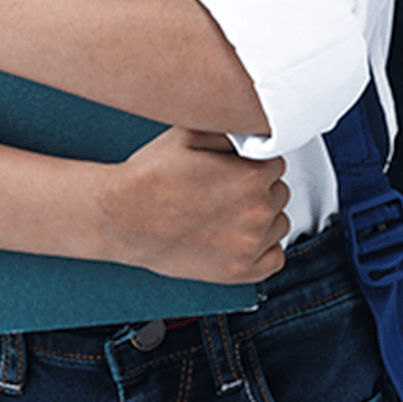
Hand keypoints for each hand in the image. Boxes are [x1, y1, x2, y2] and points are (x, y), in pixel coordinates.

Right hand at [97, 127, 289, 283]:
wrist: (124, 216)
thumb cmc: (152, 176)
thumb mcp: (191, 133)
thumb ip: (232, 130)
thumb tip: (253, 132)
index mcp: (251, 175)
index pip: (276, 161)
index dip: (254, 160)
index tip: (236, 166)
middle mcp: (256, 211)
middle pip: (279, 191)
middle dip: (259, 187)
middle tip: (227, 187)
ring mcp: (250, 245)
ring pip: (278, 223)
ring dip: (262, 216)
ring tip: (228, 211)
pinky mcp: (239, 271)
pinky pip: (275, 259)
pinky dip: (263, 248)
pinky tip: (239, 236)